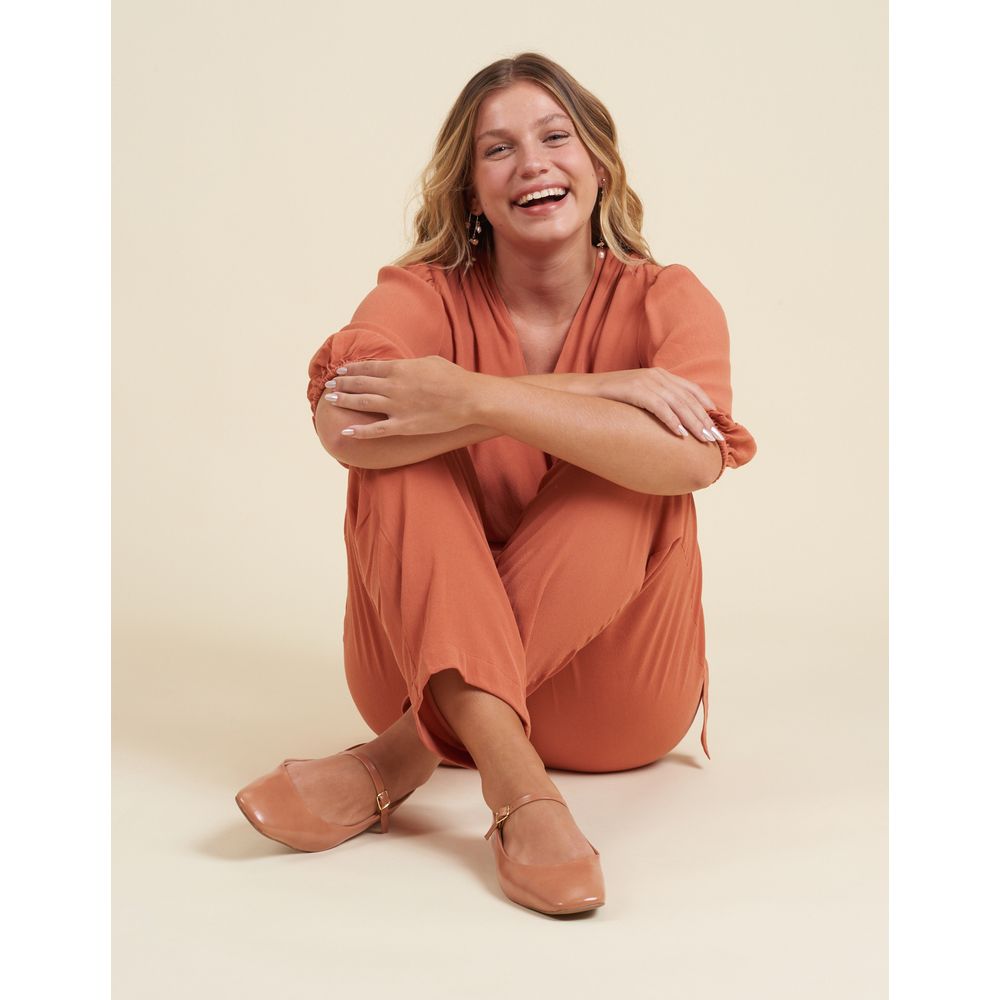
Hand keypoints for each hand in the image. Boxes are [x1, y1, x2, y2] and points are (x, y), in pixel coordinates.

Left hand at [322, 356, 479, 438]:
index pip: (368, 368)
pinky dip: (359, 431)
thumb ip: (410, 365)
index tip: (341, 372)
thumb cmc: (454, 378)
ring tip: (330, 401)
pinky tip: (346, 431)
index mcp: (399, 368)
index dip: (351, 370)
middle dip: (342, 384)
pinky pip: (376, 429)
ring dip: (345, 401)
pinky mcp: (404, 425)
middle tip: (329, 386)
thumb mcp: (430, 362)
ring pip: (362, 403)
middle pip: (360, 384)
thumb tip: (402, 367)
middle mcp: (393, 386)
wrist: (469, 398)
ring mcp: (397, 406)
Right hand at [585, 369, 723, 441]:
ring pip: (678, 403)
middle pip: (688, 398)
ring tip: (703, 440)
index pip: (691, 390)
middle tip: (715, 440)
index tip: (717, 427)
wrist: (581, 393)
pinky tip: (680, 435)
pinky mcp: (634, 390)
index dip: (707, 408)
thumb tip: (674, 425)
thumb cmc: (608, 402)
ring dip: (693, 423)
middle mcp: (656, 375)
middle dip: (704, 420)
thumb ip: (656, 404)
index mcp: (659, 375)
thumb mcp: (637, 399)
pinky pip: (659, 407)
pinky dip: (671, 421)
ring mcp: (645, 381)